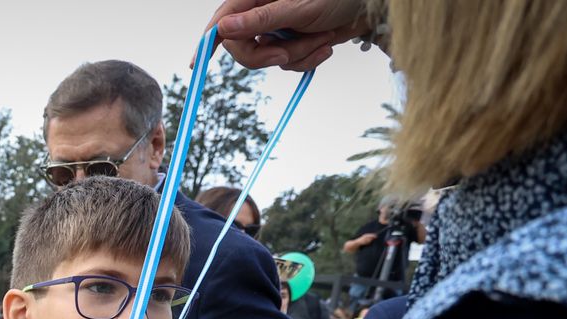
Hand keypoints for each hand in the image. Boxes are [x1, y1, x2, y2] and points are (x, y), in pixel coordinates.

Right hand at [199, 0, 368, 70]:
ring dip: (296, 56)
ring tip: (319, 40)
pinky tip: (325, 46)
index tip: (195, 65)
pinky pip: (289, 64)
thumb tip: (223, 29)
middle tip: (285, 53)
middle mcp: (264, 14)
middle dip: (266, 56)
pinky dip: (307, 60)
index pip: (223, 22)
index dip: (208, 43)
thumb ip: (259, 21)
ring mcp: (279, 29)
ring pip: (269, 59)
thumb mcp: (297, 7)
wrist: (371, 6)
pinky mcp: (295, 43)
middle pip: (242, 48)